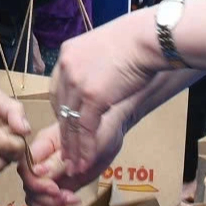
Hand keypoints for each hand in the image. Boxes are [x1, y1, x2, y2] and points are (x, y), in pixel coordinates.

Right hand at [20, 121, 122, 205]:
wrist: (110, 133)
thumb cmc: (97, 131)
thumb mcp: (81, 145)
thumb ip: (58, 159)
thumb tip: (39, 171)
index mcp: (42, 146)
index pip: (27, 169)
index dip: (37, 183)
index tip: (56, 189)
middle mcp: (41, 162)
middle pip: (30, 188)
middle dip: (47, 201)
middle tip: (67, 205)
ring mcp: (49, 176)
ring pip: (36, 198)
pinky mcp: (59, 186)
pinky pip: (46, 202)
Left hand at [49, 16, 159, 180]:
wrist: (148, 39)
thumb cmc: (136, 40)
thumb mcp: (104, 48)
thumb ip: (94, 64)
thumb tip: (98, 76)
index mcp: (67, 54)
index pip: (56, 89)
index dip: (63, 111)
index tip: (68, 126)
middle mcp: (66, 68)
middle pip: (60, 108)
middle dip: (65, 133)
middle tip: (67, 153)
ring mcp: (77, 82)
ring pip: (70, 122)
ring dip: (73, 148)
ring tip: (75, 166)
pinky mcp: (92, 96)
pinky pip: (84, 129)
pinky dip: (85, 148)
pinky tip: (85, 162)